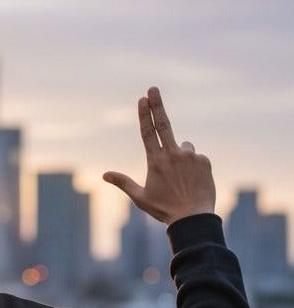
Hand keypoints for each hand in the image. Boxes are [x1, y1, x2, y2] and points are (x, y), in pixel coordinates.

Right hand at [103, 87, 215, 224]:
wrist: (193, 219)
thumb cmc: (164, 209)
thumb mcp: (140, 198)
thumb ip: (123, 183)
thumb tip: (104, 174)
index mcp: (155, 161)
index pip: (148, 132)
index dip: (145, 114)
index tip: (143, 99)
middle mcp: (172, 154)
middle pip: (163, 124)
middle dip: (157, 105)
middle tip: (153, 88)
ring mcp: (189, 156)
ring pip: (183, 147)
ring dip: (181, 156)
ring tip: (182, 179)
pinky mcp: (204, 161)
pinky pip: (197, 158)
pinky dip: (194, 166)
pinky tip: (193, 181)